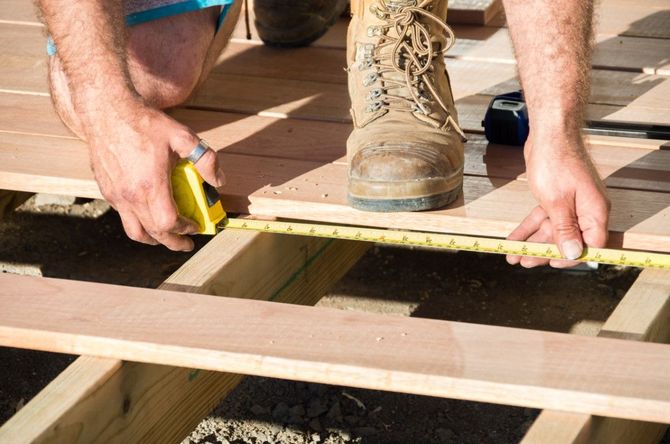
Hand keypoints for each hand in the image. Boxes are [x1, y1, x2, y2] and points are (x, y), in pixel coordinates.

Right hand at [84, 99, 224, 250]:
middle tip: (186, 244)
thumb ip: (205, 159)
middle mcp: (130, 195)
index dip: (185, 229)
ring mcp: (116, 195)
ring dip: (152, 239)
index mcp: (150, 185)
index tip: (196, 226)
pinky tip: (149, 212)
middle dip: (172, 242)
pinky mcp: (106, 190)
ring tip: (166, 237)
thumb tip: (219, 181)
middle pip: (153, 233)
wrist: (106, 110)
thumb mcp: (182, 136)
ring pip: (134, 231)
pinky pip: (124, 216)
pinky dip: (139, 222)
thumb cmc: (144, 122)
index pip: (168, 223)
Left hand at [506, 133, 609, 267]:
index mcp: (594, 212)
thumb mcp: (557, 202)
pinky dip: (529, 228)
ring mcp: (572, 204)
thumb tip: (574, 253)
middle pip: (567, 239)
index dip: (571, 257)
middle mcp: (586, 210)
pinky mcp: (558, 198)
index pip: (590, 245)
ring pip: (552, 230)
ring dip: (532, 242)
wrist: (549, 134)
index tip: (551, 264)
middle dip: (543, 252)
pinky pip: (544, 218)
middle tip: (523, 262)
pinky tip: (514, 239)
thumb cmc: (556, 162)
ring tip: (512, 255)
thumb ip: (565, 230)